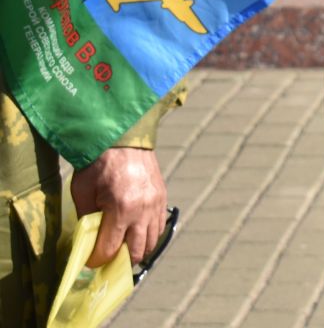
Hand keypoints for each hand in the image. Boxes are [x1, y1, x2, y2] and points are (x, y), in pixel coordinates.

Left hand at [70, 147, 166, 267]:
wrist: (122, 137)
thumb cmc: (97, 164)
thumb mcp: (83, 193)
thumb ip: (86, 220)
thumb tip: (87, 243)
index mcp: (121, 209)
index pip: (110, 249)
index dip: (97, 260)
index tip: (89, 263)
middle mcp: (143, 210)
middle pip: (136, 251)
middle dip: (120, 261)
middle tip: (107, 260)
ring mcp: (156, 204)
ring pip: (152, 242)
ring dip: (137, 251)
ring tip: (123, 251)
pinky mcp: (162, 198)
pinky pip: (159, 227)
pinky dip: (148, 236)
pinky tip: (136, 236)